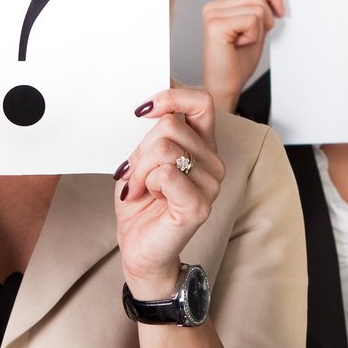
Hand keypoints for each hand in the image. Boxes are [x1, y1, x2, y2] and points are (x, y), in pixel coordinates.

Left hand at [115, 88, 225, 298]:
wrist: (140, 250)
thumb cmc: (141, 206)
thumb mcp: (142, 160)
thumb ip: (152, 134)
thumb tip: (146, 106)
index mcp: (203, 147)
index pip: (201, 102)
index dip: (171, 97)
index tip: (143, 111)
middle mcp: (213, 163)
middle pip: (170, 126)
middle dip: (140, 149)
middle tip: (133, 174)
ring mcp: (211, 185)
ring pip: (164, 149)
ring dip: (140, 169)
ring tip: (138, 189)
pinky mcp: (199, 205)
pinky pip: (166, 174)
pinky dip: (146, 184)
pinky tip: (147, 198)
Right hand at [199, 0, 283, 114]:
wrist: (225, 86)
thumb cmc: (238, 62)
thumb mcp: (255, 28)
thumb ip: (261, 9)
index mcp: (221, 4)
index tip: (279, 13)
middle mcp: (214, 6)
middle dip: (267, 17)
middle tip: (254, 36)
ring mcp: (213, 14)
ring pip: (258, 6)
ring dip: (259, 29)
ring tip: (245, 41)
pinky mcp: (216, 26)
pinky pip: (252, 19)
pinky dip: (254, 35)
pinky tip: (240, 44)